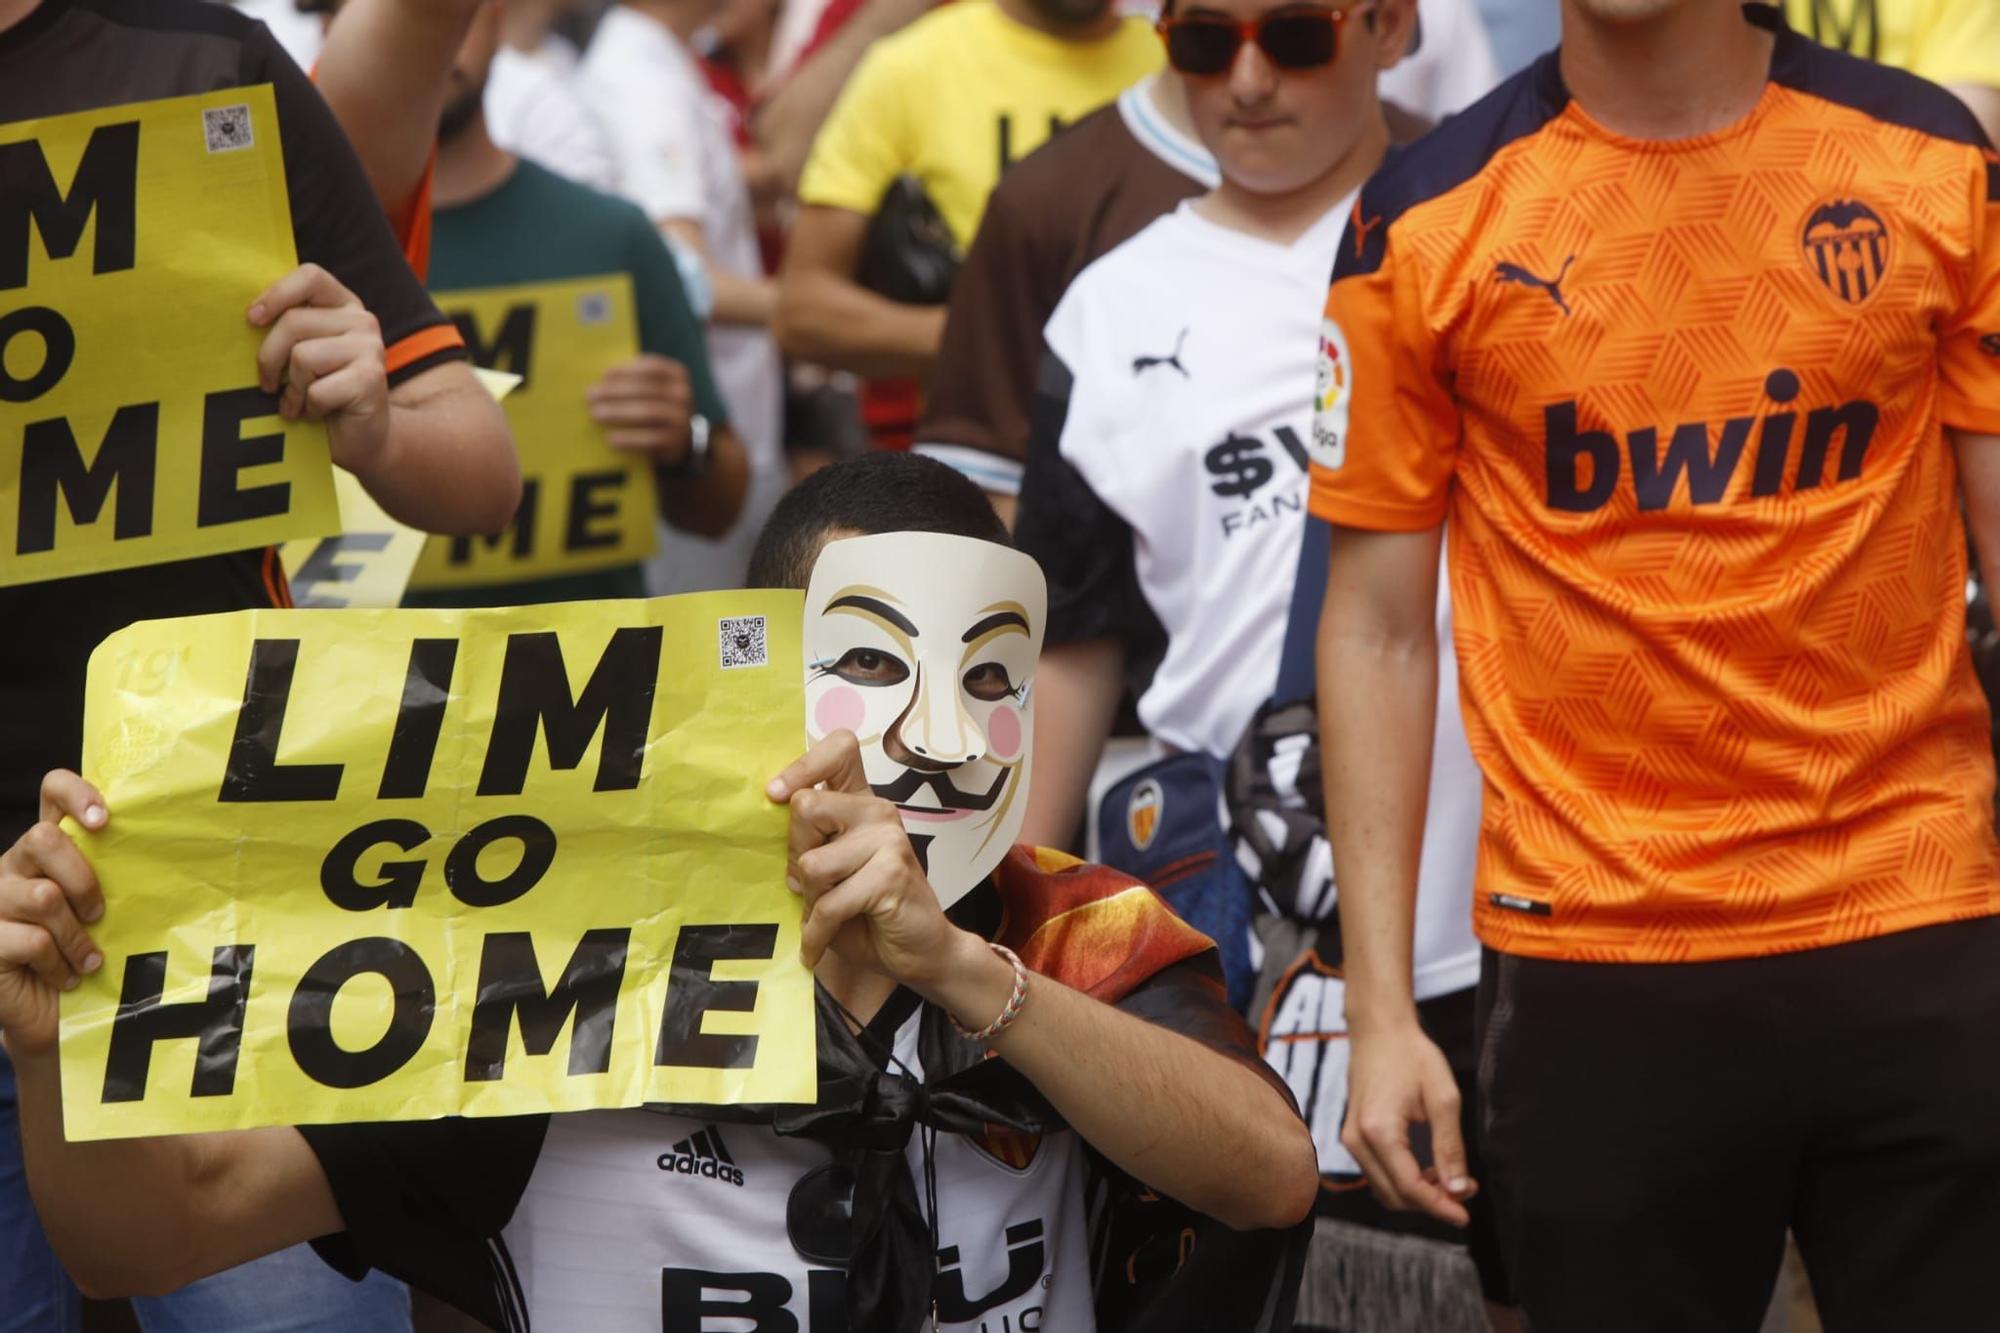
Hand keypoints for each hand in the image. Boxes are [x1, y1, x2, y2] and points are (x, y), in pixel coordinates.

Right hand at [0, 772, 108, 1057]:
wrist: (52, 1014)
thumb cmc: (86, 954)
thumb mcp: (106, 911)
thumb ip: (116, 879)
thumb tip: (171, 861)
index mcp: (46, 849)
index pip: (52, 792)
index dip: (76, 793)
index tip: (104, 820)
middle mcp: (14, 865)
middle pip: (43, 839)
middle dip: (82, 877)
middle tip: (99, 913)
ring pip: (43, 895)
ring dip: (76, 935)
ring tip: (89, 959)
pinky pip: (32, 940)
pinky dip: (60, 963)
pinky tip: (68, 978)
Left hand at [248, 264, 390, 473]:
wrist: (362, 439)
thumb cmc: (322, 393)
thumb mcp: (303, 352)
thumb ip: (289, 329)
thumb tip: (247, 317)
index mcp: (343, 305)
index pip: (310, 277)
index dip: (277, 294)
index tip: (252, 319)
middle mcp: (362, 321)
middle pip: (294, 322)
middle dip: (270, 358)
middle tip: (268, 384)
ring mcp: (370, 348)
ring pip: (303, 357)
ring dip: (292, 389)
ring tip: (297, 403)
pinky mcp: (371, 379)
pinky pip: (317, 389)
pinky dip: (309, 408)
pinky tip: (317, 414)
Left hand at [587, 354, 693, 467]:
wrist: (680, 439)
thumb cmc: (656, 406)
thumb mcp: (653, 388)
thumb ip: (634, 379)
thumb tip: (600, 378)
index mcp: (677, 375)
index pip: (651, 367)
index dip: (626, 369)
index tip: (604, 374)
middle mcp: (683, 395)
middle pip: (645, 389)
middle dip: (614, 391)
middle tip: (590, 395)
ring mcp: (682, 418)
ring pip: (646, 412)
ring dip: (617, 412)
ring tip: (595, 414)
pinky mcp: (676, 441)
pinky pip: (650, 439)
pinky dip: (628, 438)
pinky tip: (610, 439)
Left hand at [766, 732, 962, 989]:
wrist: (920, 951)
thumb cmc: (867, 912)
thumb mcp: (831, 872)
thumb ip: (810, 844)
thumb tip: (769, 825)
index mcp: (862, 803)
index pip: (839, 749)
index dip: (802, 765)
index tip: (776, 795)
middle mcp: (878, 811)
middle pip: (806, 807)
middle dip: (794, 854)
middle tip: (807, 885)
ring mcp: (889, 839)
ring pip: (812, 863)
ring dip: (809, 900)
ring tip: (823, 915)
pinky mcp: (891, 873)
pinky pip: (829, 903)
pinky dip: (816, 933)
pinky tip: (816, 946)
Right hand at [1341, 1018, 1476, 1225]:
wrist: (1379, 1030)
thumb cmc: (1412, 1056)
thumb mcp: (1443, 1098)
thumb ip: (1450, 1147)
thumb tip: (1458, 1189)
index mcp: (1379, 1131)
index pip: (1409, 1187)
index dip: (1439, 1207)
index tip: (1466, 1216)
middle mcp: (1357, 1141)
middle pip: (1395, 1195)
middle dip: (1432, 1202)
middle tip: (1466, 1192)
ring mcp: (1351, 1139)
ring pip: (1385, 1189)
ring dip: (1418, 1194)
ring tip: (1451, 1181)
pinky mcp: (1353, 1136)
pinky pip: (1378, 1174)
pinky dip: (1404, 1181)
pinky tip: (1429, 1169)